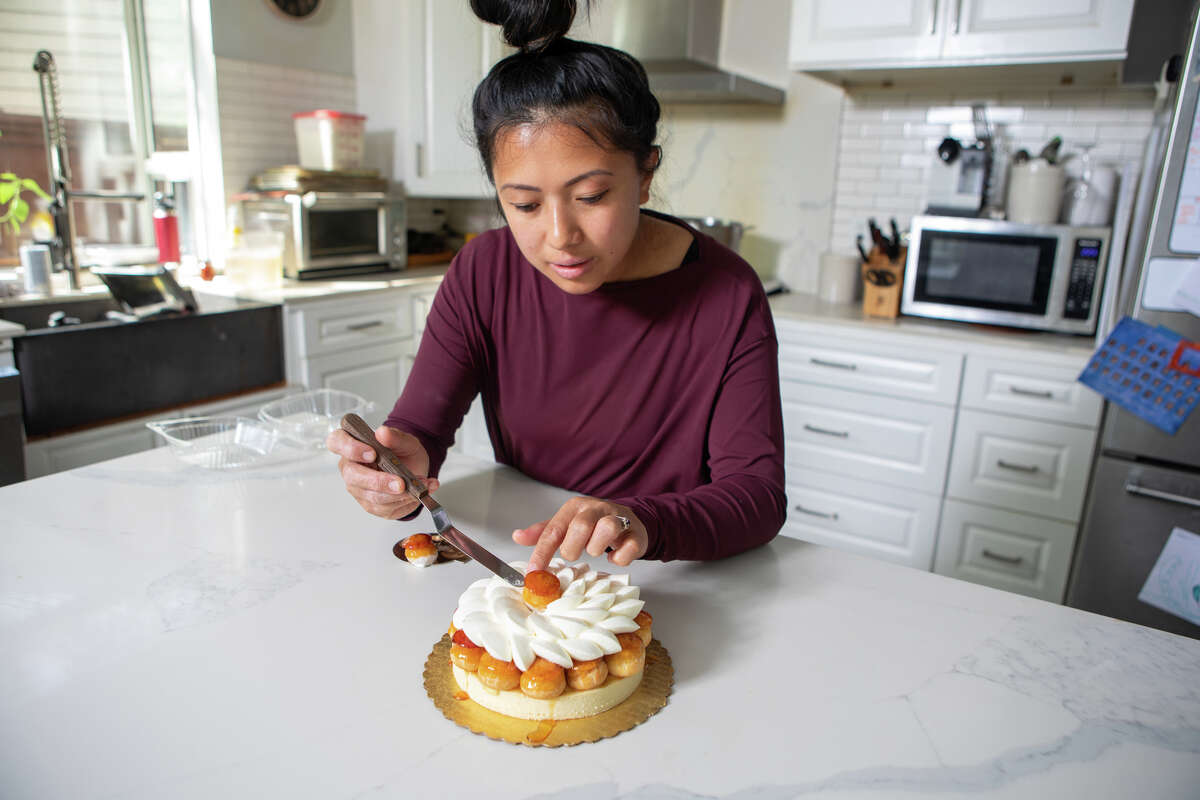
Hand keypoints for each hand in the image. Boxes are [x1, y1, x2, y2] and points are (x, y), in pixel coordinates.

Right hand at [326, 425, 438, 519]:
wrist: (414, 469)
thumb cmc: (402, 453)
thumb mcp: (405, 441)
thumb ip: (395, 437)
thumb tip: (383, 432)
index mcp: (351, 446)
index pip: (337, 442)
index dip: (351, 448)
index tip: (372, 453)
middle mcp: (350, 468)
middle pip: (353, 477)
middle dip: (379, 481)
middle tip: (401, 483)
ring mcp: (358, 489)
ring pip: (373, 497)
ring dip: (400, 494)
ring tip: (421, 484)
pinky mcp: (371, 505)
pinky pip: (386, 508)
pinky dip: (406, 501)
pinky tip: (419, 493)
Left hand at [512, 497, 647, 571]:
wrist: (630, 520)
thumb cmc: (593, 524)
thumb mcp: (566, 524)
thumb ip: (543, 532)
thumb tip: (517, 536)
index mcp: (575, 507)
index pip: (553, 530)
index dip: (542, 553)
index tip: (534, 573)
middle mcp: (596, 509)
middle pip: (580, 526)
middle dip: (574, 548)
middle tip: (575, 554)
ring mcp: (618, 519)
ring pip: (607, 529)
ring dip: (597, 548)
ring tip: (596, 551)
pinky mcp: (636, 534)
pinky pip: (628, 548)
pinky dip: (619, 558)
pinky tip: (614, 556)